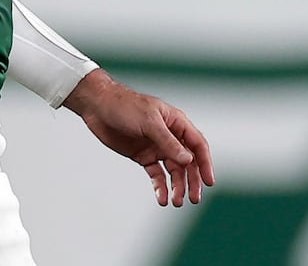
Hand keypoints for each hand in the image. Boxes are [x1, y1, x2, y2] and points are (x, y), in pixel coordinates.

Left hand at [63, 69, 214, 206]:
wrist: (98, 107)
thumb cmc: (125, 106)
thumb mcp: (149, 122)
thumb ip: (168, 142)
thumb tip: (187, 160)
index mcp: (176, 123)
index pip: (197, 145)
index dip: (205, 163)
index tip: (209, 181)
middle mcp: (169, 136)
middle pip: (188, 162)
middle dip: (192, 180)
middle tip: (194, 198)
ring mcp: (156, 147)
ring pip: (173, 170)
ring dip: (177, 186)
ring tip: (176, 201)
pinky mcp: (143, 156)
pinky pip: (156, 174)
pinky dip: (160, 186)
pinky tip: (161, 198)